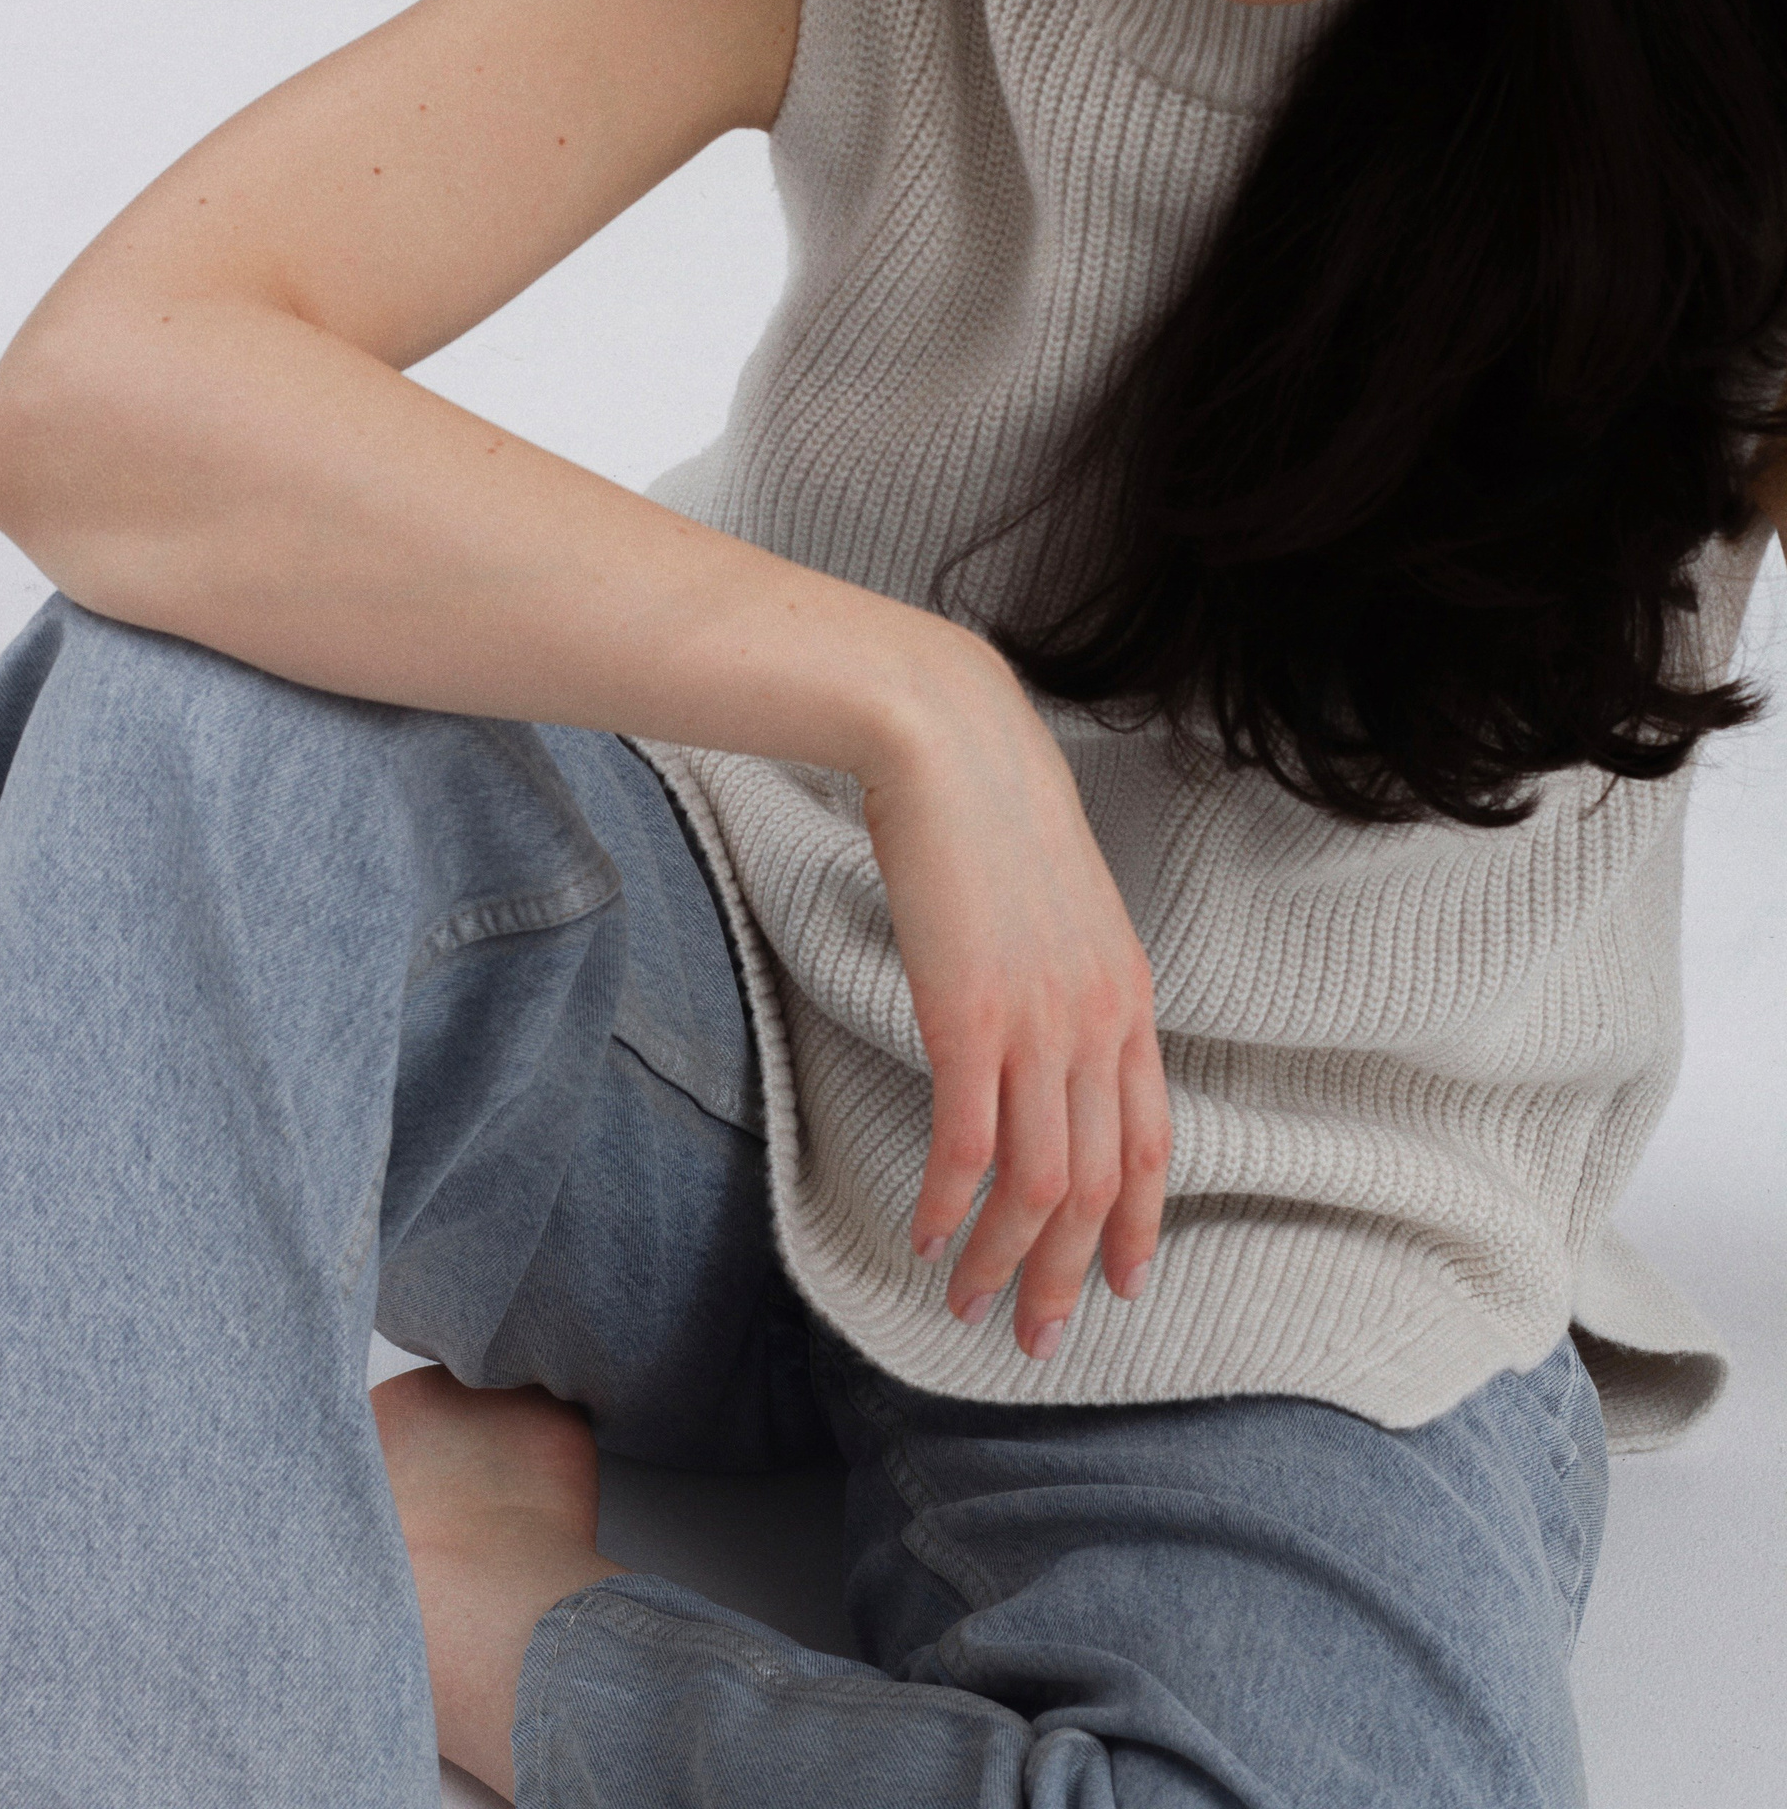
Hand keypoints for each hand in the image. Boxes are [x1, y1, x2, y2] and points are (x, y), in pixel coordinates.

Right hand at [857, 633, 1172, 1360]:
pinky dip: (952, 1208)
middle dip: (1069, 1274)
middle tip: (1039, 1339)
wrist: (951, 741)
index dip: (1140, 1226)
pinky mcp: (968, 1016)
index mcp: (1128, 995)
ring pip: (1038, 1184)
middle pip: (1098, 1185)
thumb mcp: (1060, 903)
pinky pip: (969, 1146)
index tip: (1123, 1286)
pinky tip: (928, 1238)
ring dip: (1006, 1261)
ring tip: (970, 1308)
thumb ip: (1068, 973)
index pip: (1152, 1142)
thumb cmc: (994, 810)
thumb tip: (1046, 1028)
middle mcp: (1098, 1021)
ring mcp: (1038, 1023)